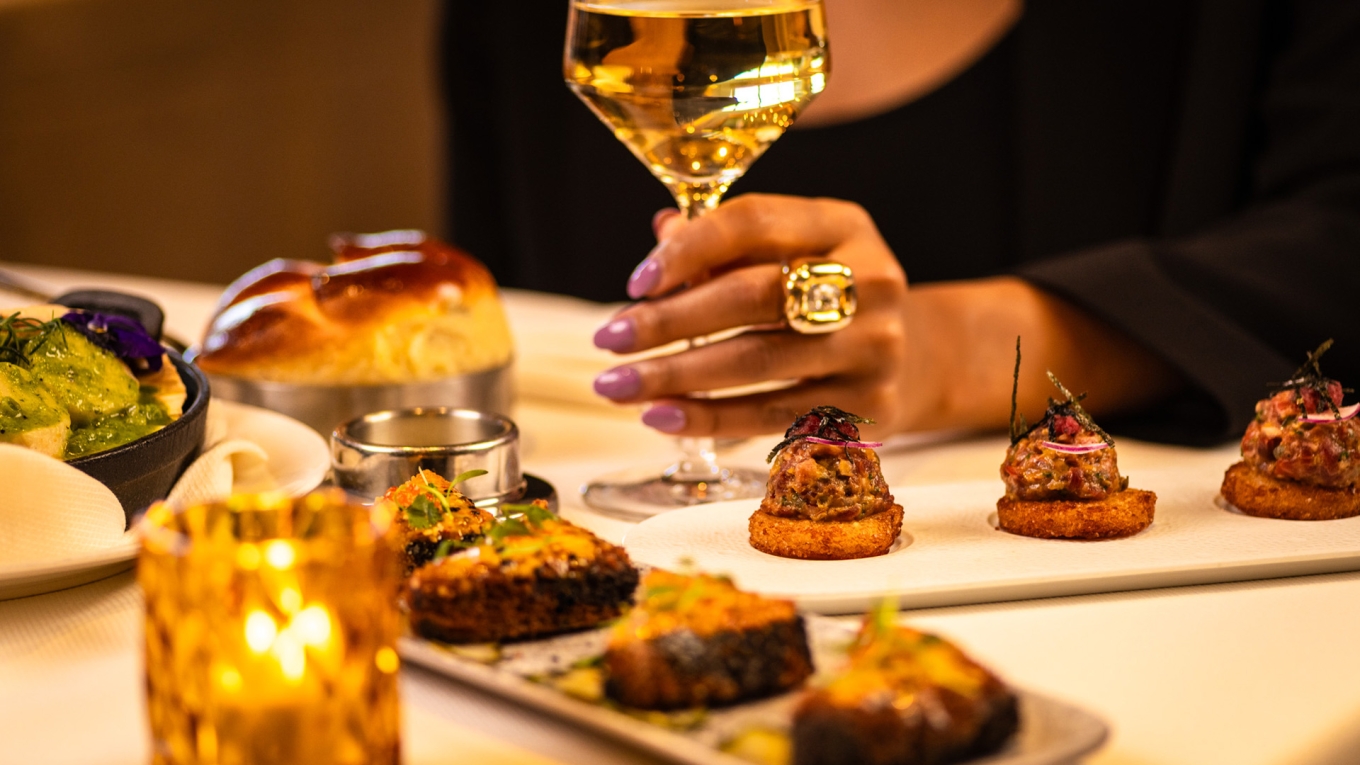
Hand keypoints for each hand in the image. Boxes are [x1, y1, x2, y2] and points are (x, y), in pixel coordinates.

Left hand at [591, 194, 1182, 438]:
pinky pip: (772, 416)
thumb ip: (727, 243)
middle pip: (752, 297)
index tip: (635, 281)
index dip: (688, 250)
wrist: (918, 357)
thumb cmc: (827, 294)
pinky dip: (709, 419)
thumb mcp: (793, 251)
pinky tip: (661, 417)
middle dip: (669, 321)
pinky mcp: (869, 408)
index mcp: (844, 225)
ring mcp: (875, 348)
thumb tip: (658, 238)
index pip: (754, 224)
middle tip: (610, 338)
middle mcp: (870, 281)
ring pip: (757, 363)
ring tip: (616, 384)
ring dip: (675, 376)